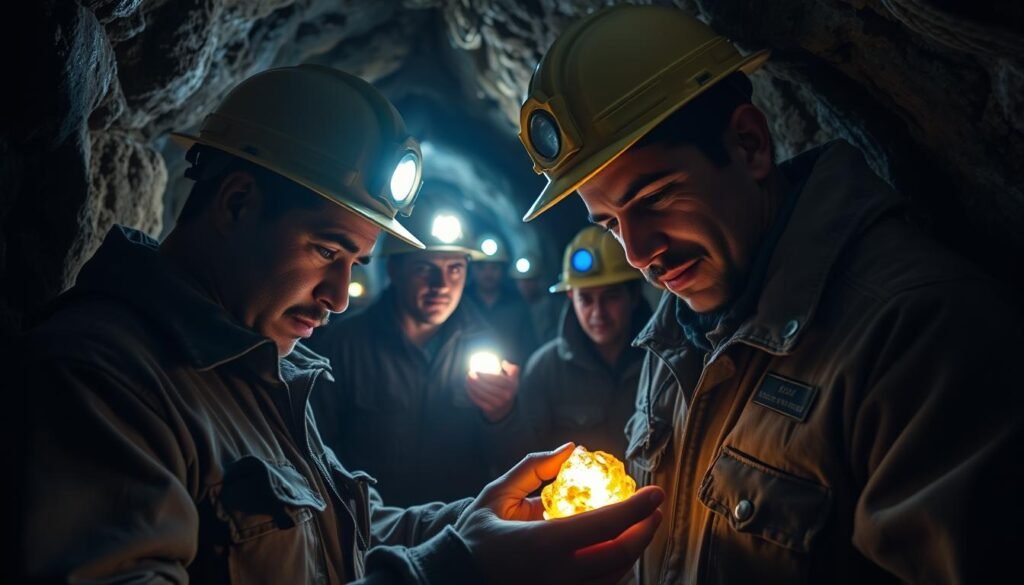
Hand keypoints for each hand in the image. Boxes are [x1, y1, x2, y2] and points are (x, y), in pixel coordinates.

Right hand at [456, 443, 663, 584]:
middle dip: (646, 530)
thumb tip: (569, 448)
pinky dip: (615, 570)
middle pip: (621, 555)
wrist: (455, 579)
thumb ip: (533, 468)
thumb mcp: (496, 496)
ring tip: (640, 527)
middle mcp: (558, 576)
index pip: (605, 526)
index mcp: (543, 544)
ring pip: (616, 576)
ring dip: (634, 550)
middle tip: (654, 510)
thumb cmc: (474, 537)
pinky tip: (616, 551)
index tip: (655, 492)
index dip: (637, 508)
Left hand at [467, 360, 519, 422]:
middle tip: (470, 373)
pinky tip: (468, 387)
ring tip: (467, 378)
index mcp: (511, 386)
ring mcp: (498, 404)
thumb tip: (503, 363)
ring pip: (482, 393)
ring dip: (472, 386)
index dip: (485, 374)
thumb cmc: (507, 389)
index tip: (476, 370)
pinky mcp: (490, 410)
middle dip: (476, 379)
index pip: (496, 379)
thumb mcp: (513, 378)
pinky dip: (472, 394)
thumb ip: (513, 369)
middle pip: (488, 386)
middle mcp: (506, 396)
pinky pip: (479, 401)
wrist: (505, 408)